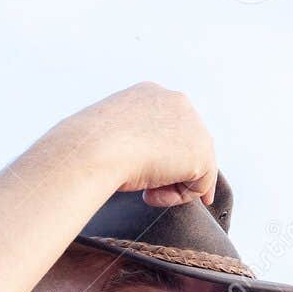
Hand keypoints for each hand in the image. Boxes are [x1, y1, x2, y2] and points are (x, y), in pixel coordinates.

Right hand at [57, 82, 217, 206]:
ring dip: (171, 186)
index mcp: (151, 93)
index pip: (172, 126)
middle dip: (176, 172)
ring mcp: (194, 125)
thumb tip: (148, 164)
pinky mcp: (202, 153)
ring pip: (196, 166)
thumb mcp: (111, 136)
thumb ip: (133, 141)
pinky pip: (200, 186)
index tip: (157, 175)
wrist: (94, 150)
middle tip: (149, 192)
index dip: (170, 153)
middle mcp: (177, 102)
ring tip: (144, 192)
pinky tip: (149, 194)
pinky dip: (176, 198)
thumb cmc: (90, 148)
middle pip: (191, 145)